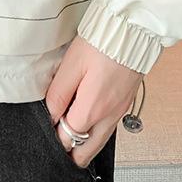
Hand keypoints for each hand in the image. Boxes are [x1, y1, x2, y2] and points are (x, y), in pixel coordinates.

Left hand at [44, 35, 142, 167]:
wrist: (135, 30)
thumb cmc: (103, 43)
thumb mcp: (71, 65)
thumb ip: (58, 94)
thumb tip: (50, 116)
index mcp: (93, 109)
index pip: (68, 139)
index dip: (54, 138)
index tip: (46, 130)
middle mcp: (109, 116)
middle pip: (86, 151)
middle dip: (70, 151)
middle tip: (56, 143)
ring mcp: (120, 111)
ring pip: (98, 141)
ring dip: (83, 142)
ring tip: (67, 134)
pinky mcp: (125, 103)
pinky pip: (108, 128)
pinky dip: (95, 131)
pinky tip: (86, 119)